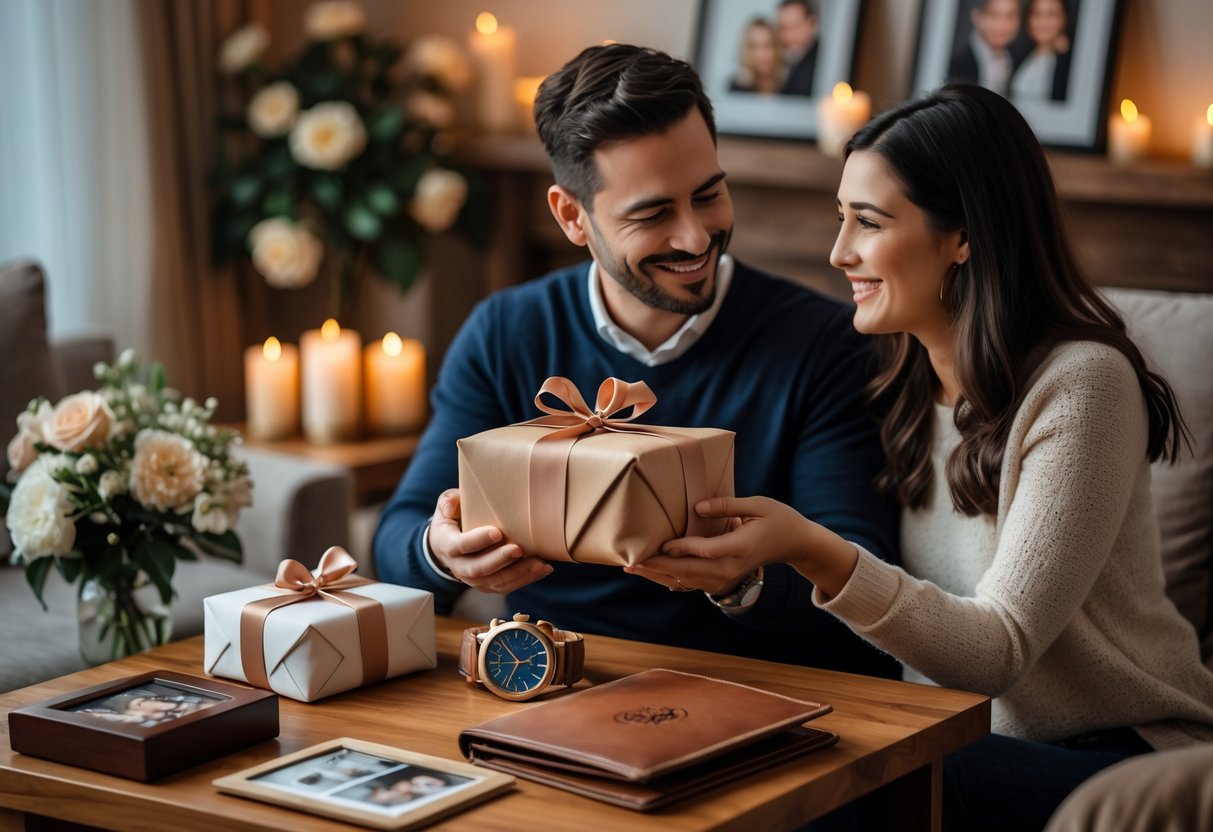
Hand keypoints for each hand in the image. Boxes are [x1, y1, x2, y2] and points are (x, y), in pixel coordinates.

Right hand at [428, 489, 551, 593]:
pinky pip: (507, 586)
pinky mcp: (488, 585)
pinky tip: (543, 569)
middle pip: (479, 569)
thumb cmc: (453, 520)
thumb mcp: (447, 506)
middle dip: (500, 560)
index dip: (478, 540)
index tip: (497, 532)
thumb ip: (449, 501)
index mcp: (447, 545)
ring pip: (496, 582)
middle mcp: (459, 567)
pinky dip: (526, 579)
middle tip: (519, 549)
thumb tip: (451, 507)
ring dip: (519, 573)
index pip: (461, 546)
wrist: (451, 545)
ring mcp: (473, 580)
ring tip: (539, 563)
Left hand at [627, 496, 858, 598]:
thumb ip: (727, 505)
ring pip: (686, 580)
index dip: (682, 548)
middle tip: (631, 561)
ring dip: (658, 575)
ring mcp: (725, 579)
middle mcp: (730, 569)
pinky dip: (669, 578)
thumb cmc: (776, 519)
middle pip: (689, 571)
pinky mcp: (720, 581)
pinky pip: (690, 582)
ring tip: (632, 567)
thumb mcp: (758, 505)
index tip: (661, 544)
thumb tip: (697, 508)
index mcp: (740, 548)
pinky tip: (650, 572)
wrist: (793, 544)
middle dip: (658, 567)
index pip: (706, 551)